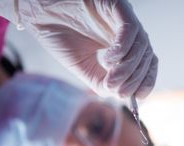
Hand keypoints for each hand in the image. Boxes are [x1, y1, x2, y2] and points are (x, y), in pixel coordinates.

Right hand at [0, 0, 157, 98]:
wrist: (37, 13)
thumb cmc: (60, 35)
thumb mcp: (84, 67)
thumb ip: (101, 82)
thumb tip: (118, 94)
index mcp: (124, 44)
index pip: (146, 63)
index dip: (146, 81)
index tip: (137, 98)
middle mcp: (127, 30)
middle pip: (146, 56)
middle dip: (134, 79)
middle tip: (118, 93)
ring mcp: (123, 17)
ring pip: (141, 45)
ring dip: (127, 68)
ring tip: (109, 80)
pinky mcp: (117, 5)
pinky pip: (130, 28)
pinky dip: (123, 48)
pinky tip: (108, 60)